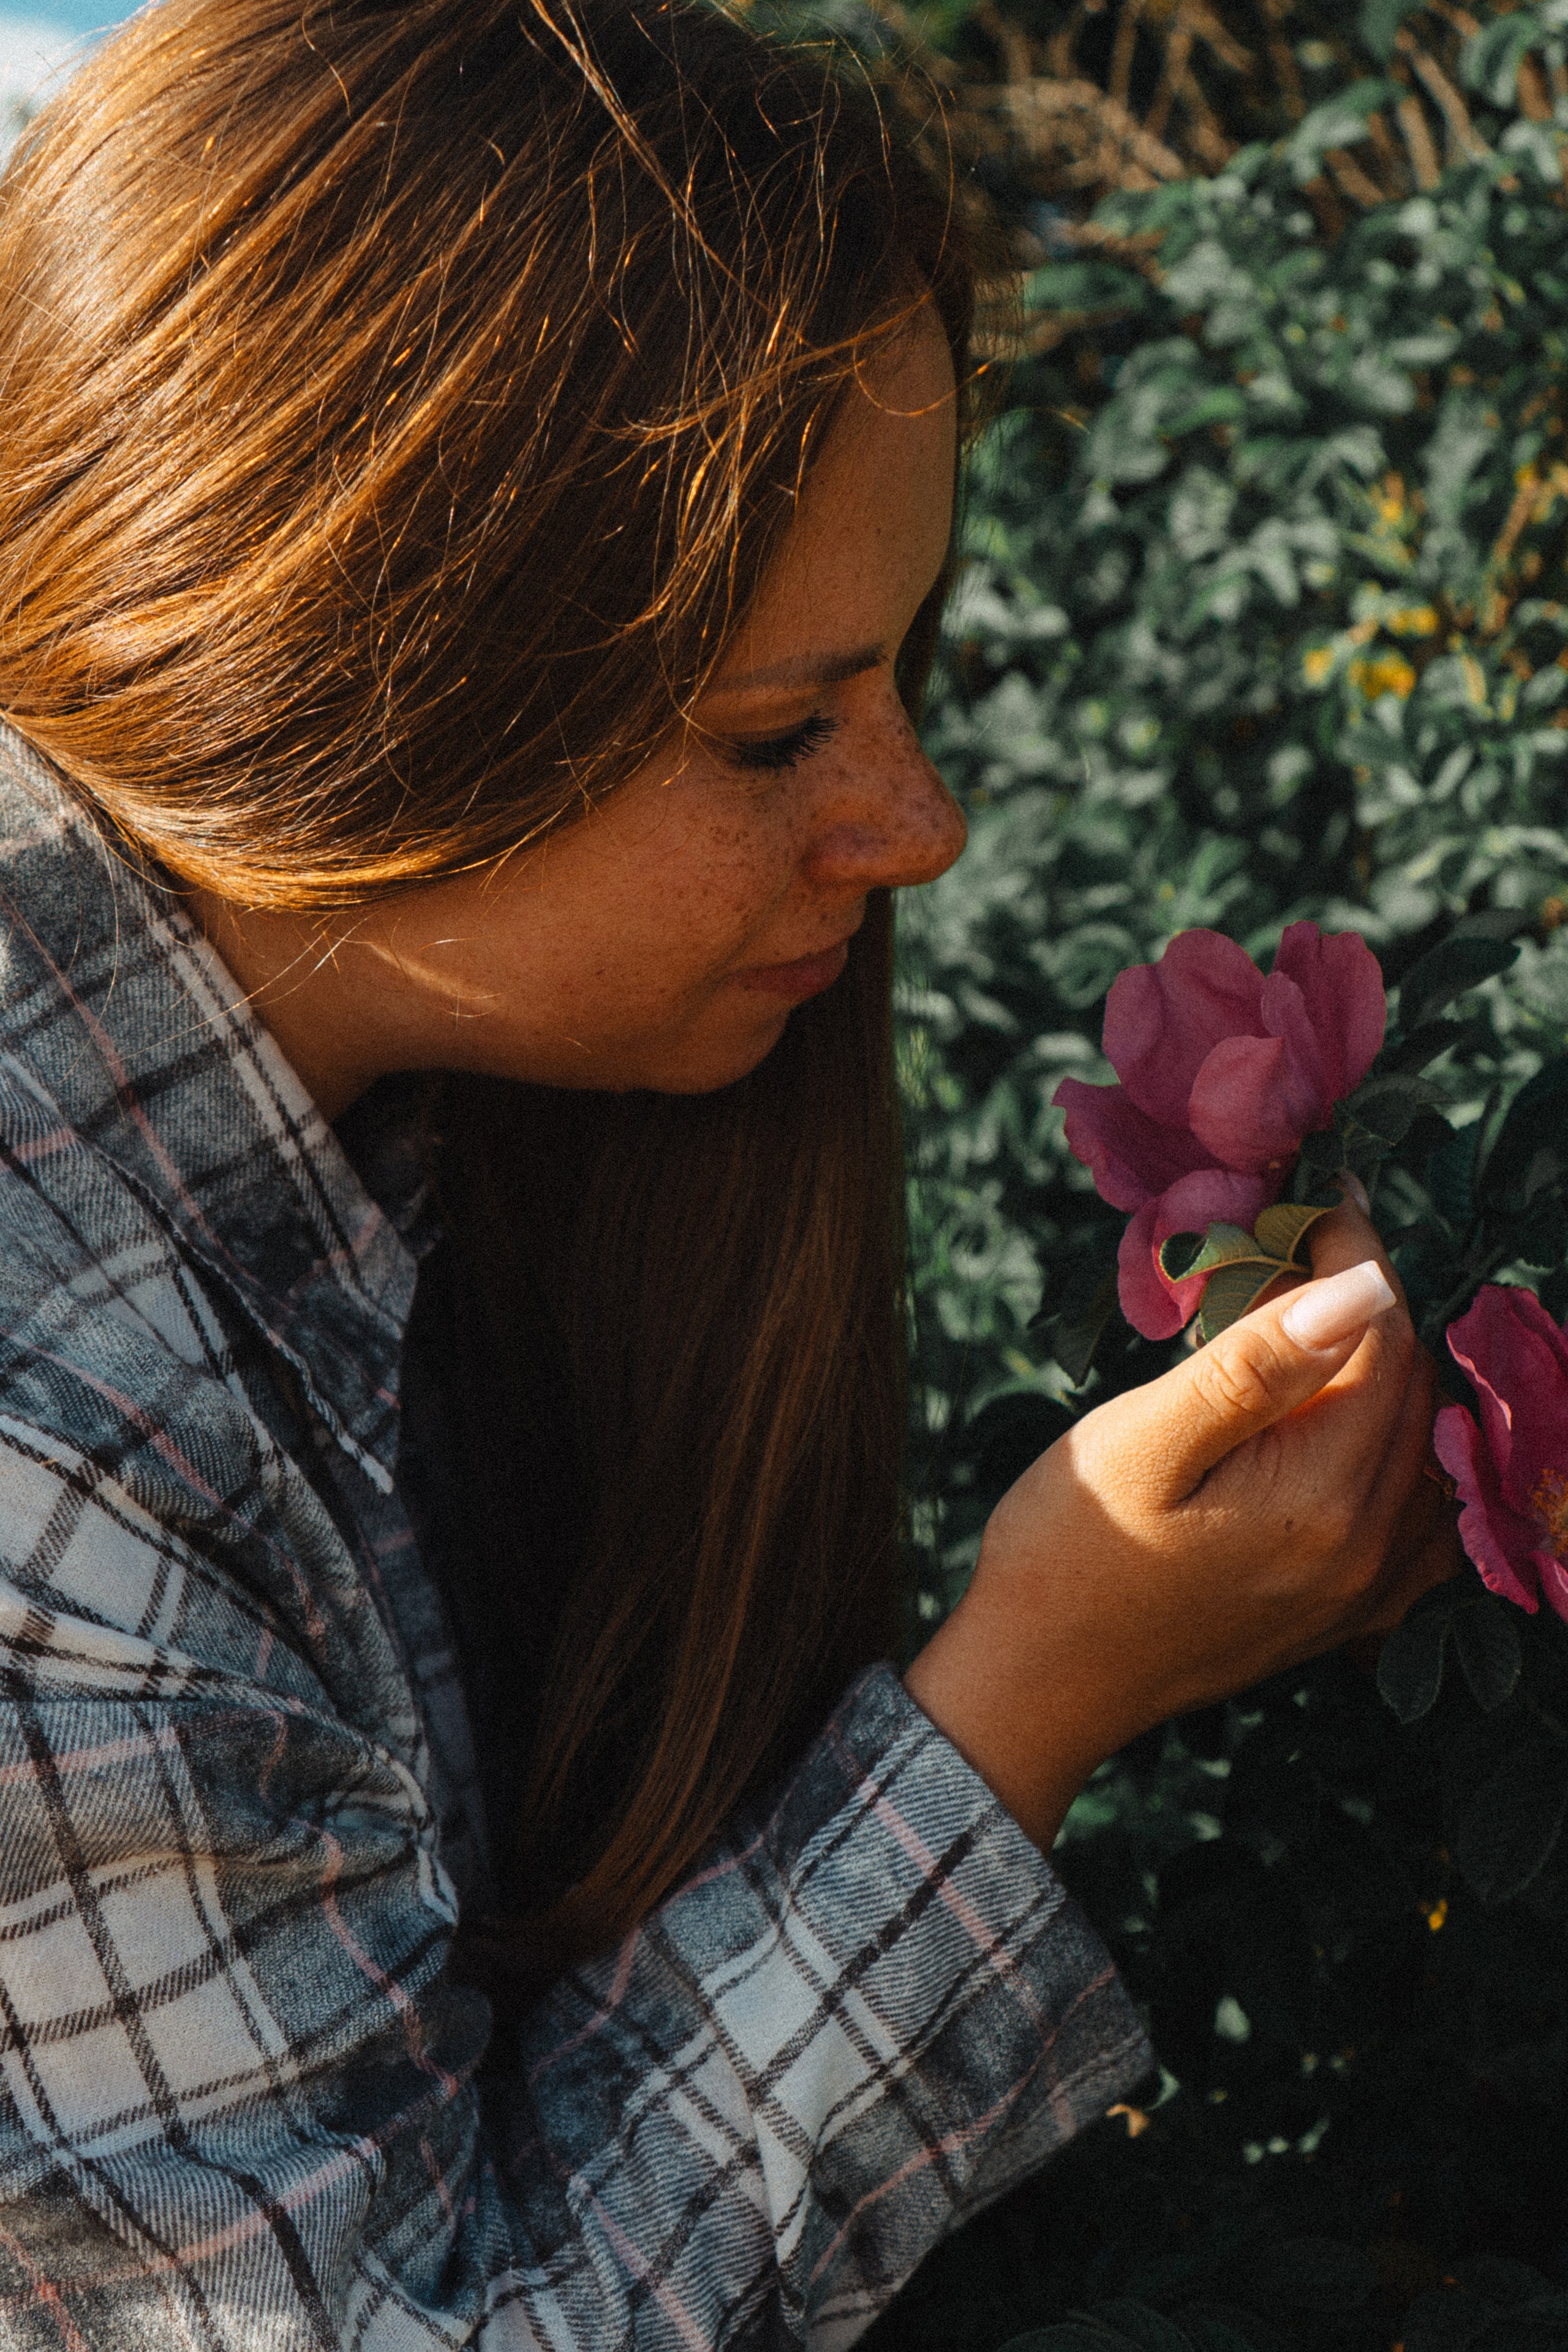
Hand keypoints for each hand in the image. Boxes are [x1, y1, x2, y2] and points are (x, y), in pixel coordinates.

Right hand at [905, 1198, 1459, 1851]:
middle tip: (1292, 1251)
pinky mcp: (1346, 1612)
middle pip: (1411, 1386)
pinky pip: (1417, 1512)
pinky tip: (1340, 1424)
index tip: (1310, 1202)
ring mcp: (1365, 1590)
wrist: (1036, 1684)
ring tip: (1304, 1326)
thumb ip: (1255, 1366)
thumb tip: (1360, 1287)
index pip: (1382, 1338)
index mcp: (1324, 1498)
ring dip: (1380, 1370)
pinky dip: (1393, 1448)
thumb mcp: (1142, 1442)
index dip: (1353, 1256)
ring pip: (1420, 1442)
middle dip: (1365, 1304)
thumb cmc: (1066, 1554)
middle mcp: (1369, 1549)